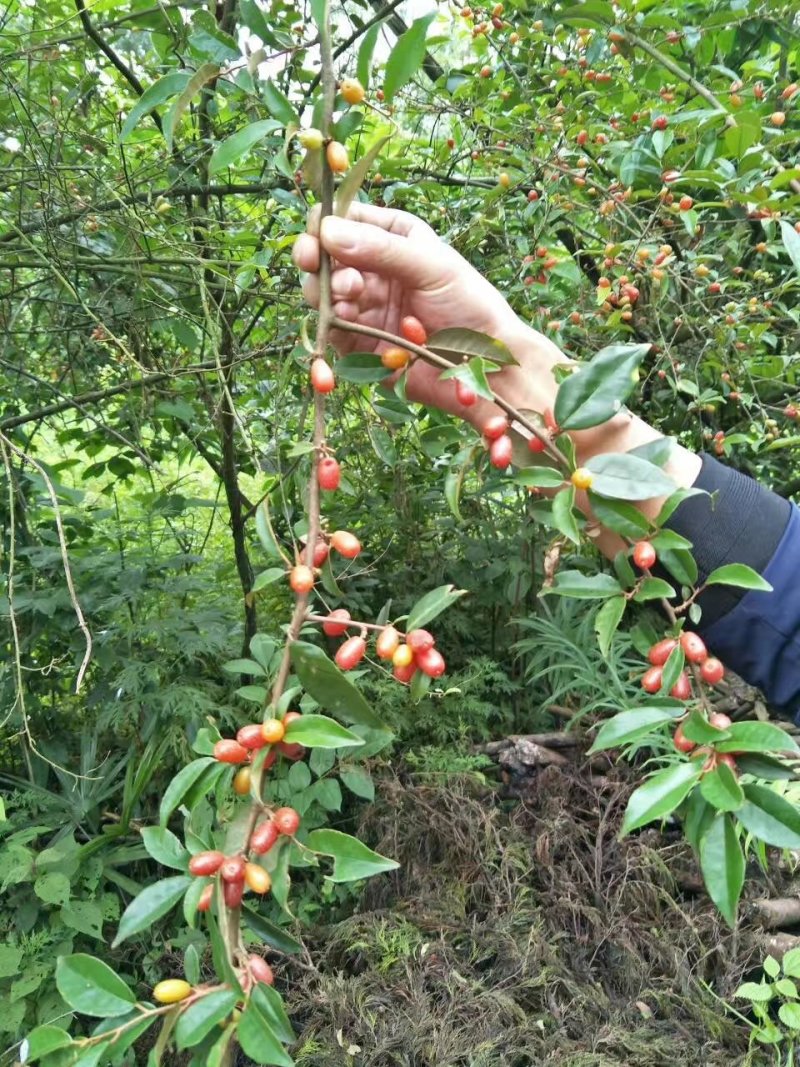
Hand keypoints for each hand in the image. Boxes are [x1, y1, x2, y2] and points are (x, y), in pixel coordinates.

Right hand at [292, 202, 561, 420]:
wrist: (486, 367)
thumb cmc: (471, 305)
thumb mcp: (432, 266)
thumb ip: (382, 249)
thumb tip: (327, 230)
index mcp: (393, 237)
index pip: (345, 220)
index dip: (325, 225)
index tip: (318, 236)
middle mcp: (374, 269)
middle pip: (324, 257)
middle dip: (320, 261)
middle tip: (324, 268)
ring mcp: (365, 306)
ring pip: (322, 293)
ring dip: (328, 293)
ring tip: (352, 296)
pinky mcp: (360, 343)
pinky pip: (331, 333)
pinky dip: (327, 329)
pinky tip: (341, 322)